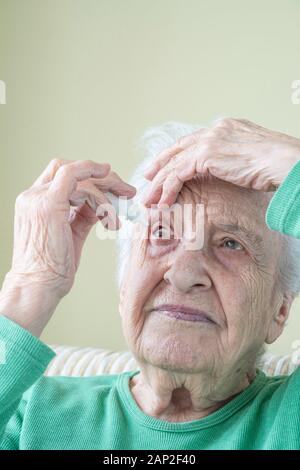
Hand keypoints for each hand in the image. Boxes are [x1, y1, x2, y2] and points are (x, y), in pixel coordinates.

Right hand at [0, 159, 135, 335]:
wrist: (37, 287)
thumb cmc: (52, 269)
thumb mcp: (71, 235)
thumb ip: (83, 215)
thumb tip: (102, 205)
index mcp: (36, 202)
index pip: (63, 176)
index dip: (89, 176)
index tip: (113, 186)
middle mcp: (33, 196)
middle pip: (72, 170)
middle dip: (105, 178)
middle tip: (128, 192)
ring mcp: (38, 197)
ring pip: (79, 176)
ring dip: (107, 192)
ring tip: (118, 217)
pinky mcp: (48, 203)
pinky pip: (74, 177)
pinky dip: (97, 183)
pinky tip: (112, 201)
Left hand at [143, 118, 299, 206]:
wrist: (285, 161)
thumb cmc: (275, 165)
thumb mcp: (250, 158)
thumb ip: (232, 159)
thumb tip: (227, 170)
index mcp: (224, 128)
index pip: (191, 142)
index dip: (175, 156)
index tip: (164, 168)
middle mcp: (214, 130)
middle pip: (177, 149)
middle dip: (159, 166)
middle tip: (147, 180)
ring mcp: (209, 140)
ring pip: (174, 163)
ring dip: (159, 183)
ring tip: (150, 199)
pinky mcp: (206, 155)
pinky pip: (178, 173)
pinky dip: (168, 189)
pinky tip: (163, 202)